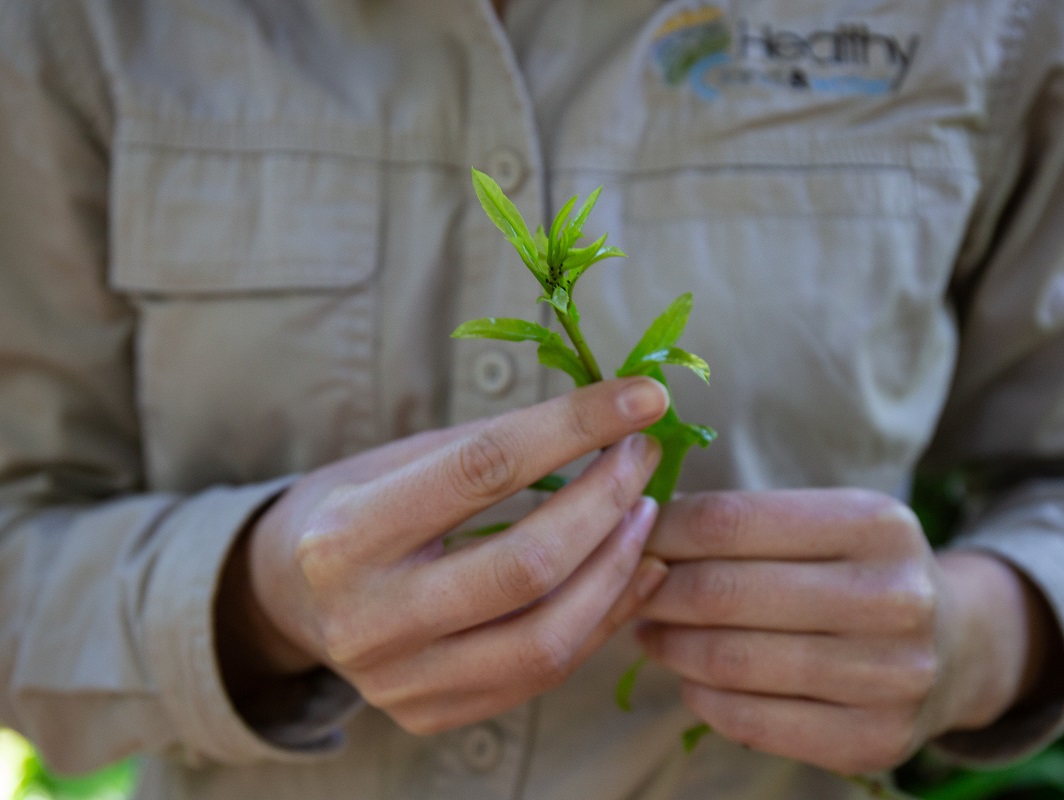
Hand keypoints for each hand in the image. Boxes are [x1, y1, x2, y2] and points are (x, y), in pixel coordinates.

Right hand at [219, 378, 671, 733]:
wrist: (288, 599)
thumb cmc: (351, 509)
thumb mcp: (396, 460)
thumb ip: (492, 447)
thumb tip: (608, 419)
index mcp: (346, 537)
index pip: (483, 470)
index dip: (574, 427)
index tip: (640, 397)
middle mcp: (369, 621)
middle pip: (526, 566)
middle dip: (606, 501)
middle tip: (643, 455)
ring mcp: (401, 682)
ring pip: (547, 636)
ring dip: (617, 567)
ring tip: (644, 512)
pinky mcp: (433, 714)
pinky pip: (544, 673)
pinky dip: (602, 617)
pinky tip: (634, 570)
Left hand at [637, 489, 1062, 774]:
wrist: (955, 648)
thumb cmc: (861, 572)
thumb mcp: (826, 522)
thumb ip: (743, 521)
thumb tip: (633, 519)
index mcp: (876, 523)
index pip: (729, 521)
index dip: (660, 530)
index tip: (626, 533)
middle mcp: (894, 597)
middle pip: (724, 592)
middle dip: (655, 590)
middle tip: (628, 589)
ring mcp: (891, 677)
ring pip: (731, 661)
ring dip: (670, 646)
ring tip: (648, 630)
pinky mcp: (876, 740)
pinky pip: (752, 722)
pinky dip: (703, 698)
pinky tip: (692, 679)